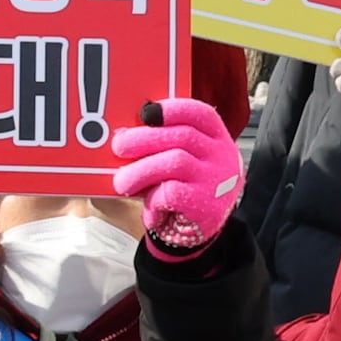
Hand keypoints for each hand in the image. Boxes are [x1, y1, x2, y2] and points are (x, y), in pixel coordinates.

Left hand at [106, 97, 240, 255]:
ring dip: (140, 171)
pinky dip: (153, 199)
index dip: (173, 109)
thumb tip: (124, 134)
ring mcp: (216, 180)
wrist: (200, 231)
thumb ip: (165, 144)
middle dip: (144, 138)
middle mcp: (221, 156)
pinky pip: (172, 192)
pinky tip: (150, 207)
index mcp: (216, 139)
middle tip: (119, 146)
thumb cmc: (185, 188)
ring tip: (122, 182)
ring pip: (174, 161)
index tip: (146, 111)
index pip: (200, 114)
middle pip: (182, 136)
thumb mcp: (185, 160)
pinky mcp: (206, 204)